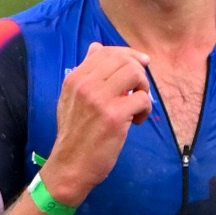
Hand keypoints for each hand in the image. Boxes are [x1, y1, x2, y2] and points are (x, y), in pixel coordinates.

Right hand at [44, 41, 155, 201]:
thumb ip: (84, 74)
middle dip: (138, 72)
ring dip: (144, 87)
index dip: (128, 55)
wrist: (70, 167)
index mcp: (75, 78)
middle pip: (123, 60)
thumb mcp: (71, 99)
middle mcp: (86, 84)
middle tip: (139, 91)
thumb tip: (96, 48)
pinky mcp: (114, 116)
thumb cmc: (74, 135)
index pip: (106, 52)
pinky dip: (145, 109)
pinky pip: (142, 99)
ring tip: (138, 105)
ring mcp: (100, 100)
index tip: (141, 64)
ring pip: (134, 73)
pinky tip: (137, 121)